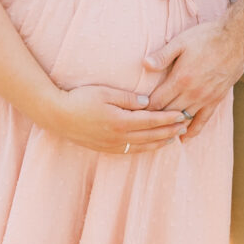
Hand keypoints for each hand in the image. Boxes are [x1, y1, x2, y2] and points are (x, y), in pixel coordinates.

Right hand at [38, 83, 189, 155]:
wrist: (57, 116)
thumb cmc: (80, 99)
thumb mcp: (105, 92)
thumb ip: (128, 98)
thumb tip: (147, 102)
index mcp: (121, 121)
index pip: (152, 120)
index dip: (169, 118)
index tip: (183, 114)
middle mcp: (120, 136)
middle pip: (152, 135)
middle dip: (170, 131)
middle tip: (186, 126)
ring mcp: (113, 145)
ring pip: (144, 146)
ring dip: (161, 142)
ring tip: (174, 137)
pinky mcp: (107, 149)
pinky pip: (133, 151)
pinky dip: (147, 148)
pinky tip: (153, 145)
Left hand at [144, 18, 243, 121]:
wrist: (236, 39)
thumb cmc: (206, 37)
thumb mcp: (181, 42)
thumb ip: (162, 55)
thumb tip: (144, 64)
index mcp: (180, 79)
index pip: (156, 102)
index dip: (143, 109)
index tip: (134, 112)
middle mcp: (192, 93)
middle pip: (167, 113)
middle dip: (153, 118)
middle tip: (141, 124)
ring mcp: (205, 98)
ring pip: (182, 118)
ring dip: (170, 125)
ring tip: (158, 130)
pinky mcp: (216, 100)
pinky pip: (203, 120)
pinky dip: (192, 130)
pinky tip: (184, 138)